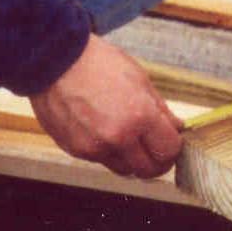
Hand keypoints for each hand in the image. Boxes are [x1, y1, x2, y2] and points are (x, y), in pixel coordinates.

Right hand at [29, 33, 184, 177]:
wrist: (55, 60)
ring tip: (127, 136)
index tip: (171, 141)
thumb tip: (177, 129)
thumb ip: (160, 110)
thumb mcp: (139, 78)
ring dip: (131, 159)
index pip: (168, 151)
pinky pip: (101, 160)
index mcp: (139, 116)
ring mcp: (95, 148)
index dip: (173, 147)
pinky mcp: (76, 151)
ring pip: (124, 169)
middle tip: (155, 148)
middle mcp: (118, 138)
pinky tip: (102, 128)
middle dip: (157, 161)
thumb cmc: (99, 63)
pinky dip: (107, 151)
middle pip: (148, 170)